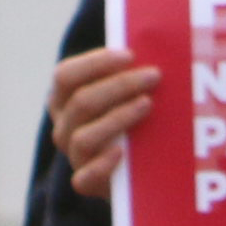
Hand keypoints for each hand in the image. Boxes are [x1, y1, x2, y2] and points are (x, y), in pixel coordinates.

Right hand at [49, 46, 160, 198]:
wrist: (138, 164)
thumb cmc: (134, 114)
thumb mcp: (128, 90)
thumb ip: (133, 70)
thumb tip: (161, 43)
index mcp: (65, 99)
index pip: (65, 76)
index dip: (95, 63)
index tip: (130, 55)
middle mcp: (64, 126)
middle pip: (81, 102)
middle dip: (119, 85)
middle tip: (154, 76)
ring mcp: (74, 156)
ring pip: (84, 137)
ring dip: (118, 117)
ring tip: (148, 104)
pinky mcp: (87, 182)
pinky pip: (84, 178)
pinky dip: (102, 165)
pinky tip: (123, 152)